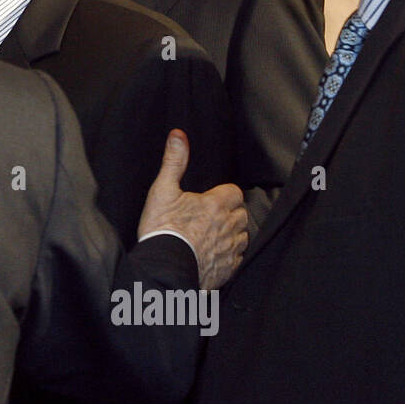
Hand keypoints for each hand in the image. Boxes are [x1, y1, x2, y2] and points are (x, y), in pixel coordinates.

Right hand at [138, 130, 247, 288]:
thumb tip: (178, 135)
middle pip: (240, 214)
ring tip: (213, 235)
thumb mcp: (162, 190)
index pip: (234, 193)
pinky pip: (237, 258)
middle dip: (230, 213)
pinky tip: (214, 254)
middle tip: (210, 217)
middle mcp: (229, 225)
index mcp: (216, 204)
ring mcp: (230, 248)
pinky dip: (229, 255)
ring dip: (232, 234)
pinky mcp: (228, 268)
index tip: (211, 199)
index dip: (224, 194)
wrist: (163, 266)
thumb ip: (173, 161)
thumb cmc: (162, 228)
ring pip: (242, 236)